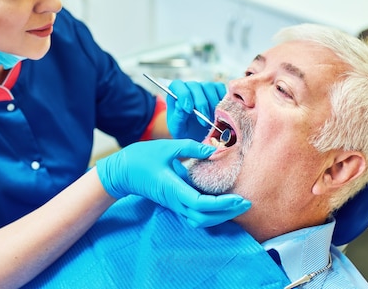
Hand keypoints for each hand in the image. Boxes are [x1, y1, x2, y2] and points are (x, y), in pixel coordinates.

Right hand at [95, 139, 249, 226]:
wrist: (122, 172)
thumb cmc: (141, 158)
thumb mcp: (167, 147)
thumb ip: (191, 147)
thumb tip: (214, 149)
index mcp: (173, 188)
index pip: (200, 203)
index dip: (221, 204)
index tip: (238, 198)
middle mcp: (175, 201)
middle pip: (204, 218)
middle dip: (226, 213)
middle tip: (246, 203)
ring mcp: (174, 204)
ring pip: (200, 220)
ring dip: (219, 216)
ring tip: (236, 205)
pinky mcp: (174, 203)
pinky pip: (195, 215)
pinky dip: (210, 214)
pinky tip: (221, 204)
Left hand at [166, 80, 226, 140]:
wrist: (198, 135)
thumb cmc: (185, 131)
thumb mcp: (178, 128)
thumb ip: (178, 116)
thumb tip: (179, 104)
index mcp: (175, 94)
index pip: (177, 85)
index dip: (183, 95)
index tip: (189, 110)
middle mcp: (189, 87)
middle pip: (195, 86)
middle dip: (201, 104)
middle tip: (204, 121)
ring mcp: (203, 87)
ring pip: (209, 87)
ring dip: (212, 103)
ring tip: (213, 120)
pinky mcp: (216, 89)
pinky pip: (220, 88)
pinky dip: (222, 100)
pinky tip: (221, 113)